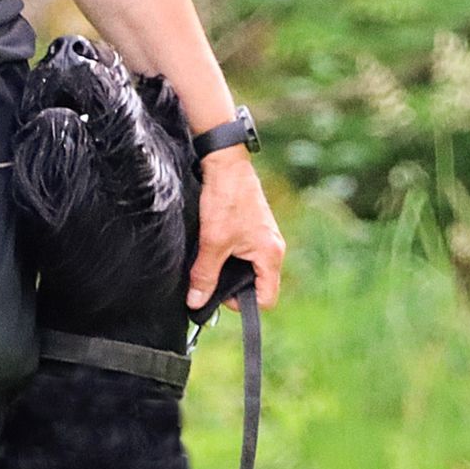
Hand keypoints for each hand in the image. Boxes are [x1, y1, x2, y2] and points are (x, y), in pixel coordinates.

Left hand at [185, 150, 283, 312]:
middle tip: (211, 279)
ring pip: (250, 269)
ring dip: (230, 270)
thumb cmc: (226, 199)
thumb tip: (196, 302)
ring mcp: (265, 238)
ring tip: (211, 260)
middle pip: (258, 285)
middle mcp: (273, 248)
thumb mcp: (212, 242)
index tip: (220, 296)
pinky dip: (230, 256)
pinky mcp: (255, 228)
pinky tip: (215, 246)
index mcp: (270, 255)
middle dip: (234, 287)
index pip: (266, 299)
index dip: (242, 304)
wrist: (226, 164)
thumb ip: (205, 275)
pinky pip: (246, 253)